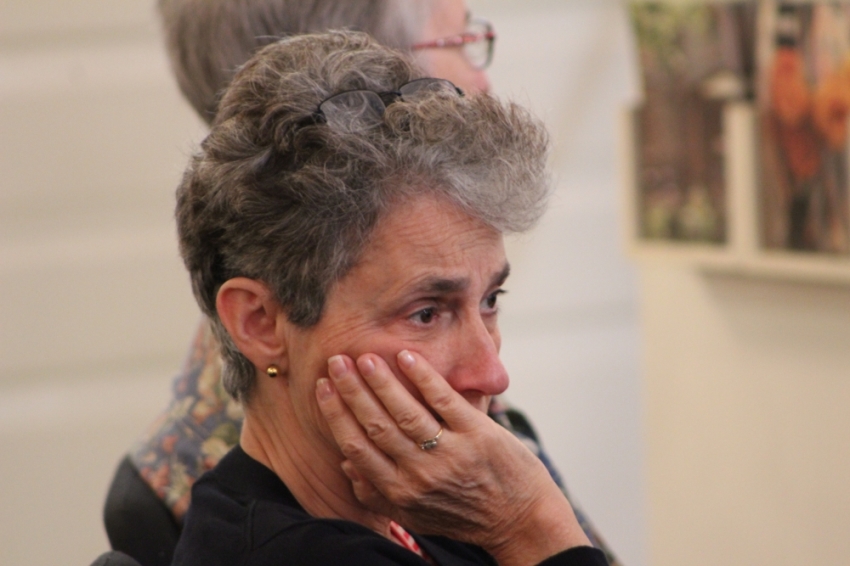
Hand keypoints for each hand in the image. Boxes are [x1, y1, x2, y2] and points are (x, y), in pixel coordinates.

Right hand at [316, 350, 589, 565]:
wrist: (521, 520)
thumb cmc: (465, 516)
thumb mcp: (416, 515)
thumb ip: (379, 494)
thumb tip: (346, 464)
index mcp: (400, 492)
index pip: (356, 447)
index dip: (336, 414)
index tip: (323, 388)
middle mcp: (420, 475)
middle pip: (375, 425)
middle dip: (352, 391)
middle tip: (337, 362)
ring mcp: (450, 454)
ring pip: (405, 412)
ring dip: (381, 381)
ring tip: (365, 357)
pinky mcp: (477, 436)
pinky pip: (443, 400)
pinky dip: (423, 377)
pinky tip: (407, 357)